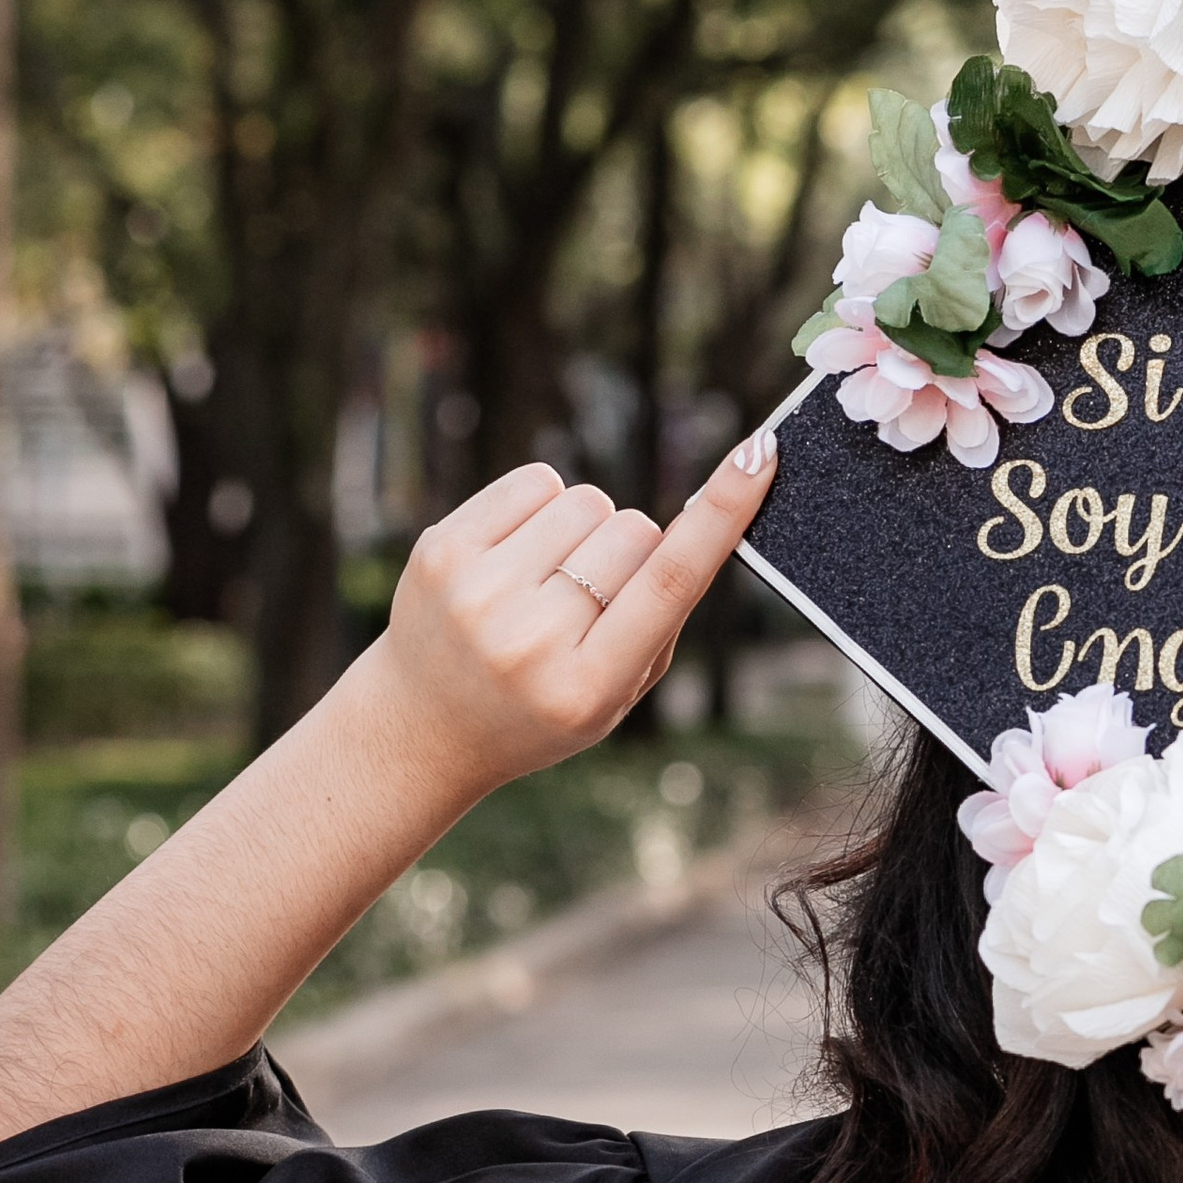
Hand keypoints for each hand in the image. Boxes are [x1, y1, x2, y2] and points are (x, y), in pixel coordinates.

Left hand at [356, 427, 781, 802]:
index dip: (721, 514)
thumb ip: (664, 617)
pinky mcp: (440, 550)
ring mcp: (477, 592)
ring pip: (587, 500)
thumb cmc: (544, 704)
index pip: (670, 582)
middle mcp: (529, 640)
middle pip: (634, 531)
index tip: (759, 455)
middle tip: (593, 597)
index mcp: (588, 686)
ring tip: (548, 579)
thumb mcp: (618, 692)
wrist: (424, 727)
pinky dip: (542, 506)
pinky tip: (518, 554)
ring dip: (586, 528)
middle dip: (632, 551)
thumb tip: (706, 515)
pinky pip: (535, 481)